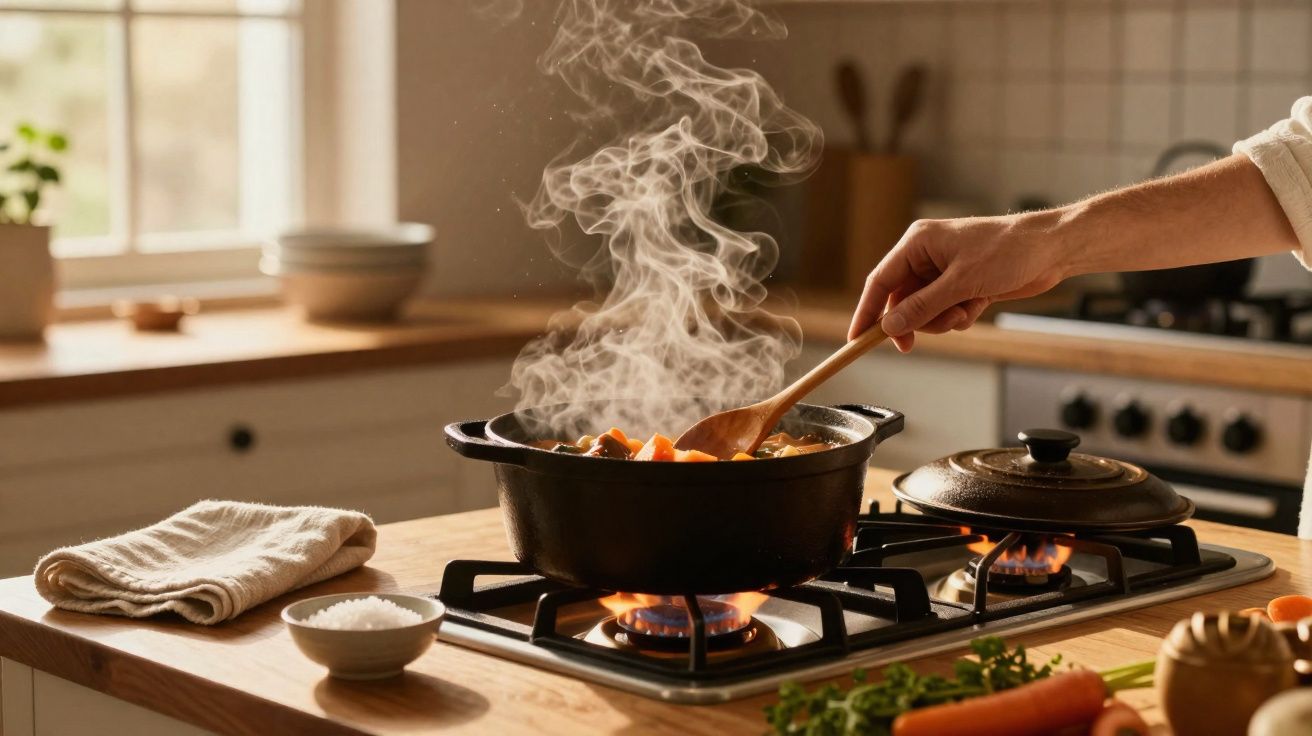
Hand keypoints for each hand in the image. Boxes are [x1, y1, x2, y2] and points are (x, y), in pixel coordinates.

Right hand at [848, 211, 1070, 350]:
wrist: (1052, 249)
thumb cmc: (1009, 250)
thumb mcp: (961, 283)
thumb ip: (922, 307)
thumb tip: (890, 326)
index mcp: (918, 243)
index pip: (880, 281)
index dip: (866, 311)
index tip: (856, 338)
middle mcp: (927, 256)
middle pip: (901, 301)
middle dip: (915, 321)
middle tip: (913, 343)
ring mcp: (945, 272)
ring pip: (924, 311)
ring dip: (941, 320)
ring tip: (964, 311)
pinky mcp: (962, 285)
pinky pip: (945, 311)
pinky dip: (958, 316)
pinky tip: (977, 306)